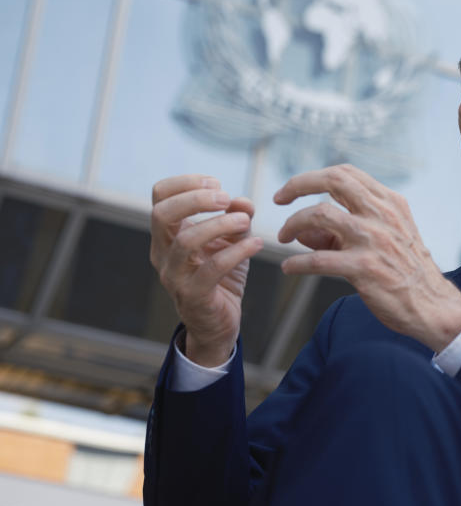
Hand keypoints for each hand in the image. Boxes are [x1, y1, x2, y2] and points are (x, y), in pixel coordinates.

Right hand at [150, 175, 263, 365]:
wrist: (218, 324)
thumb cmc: (221, 276)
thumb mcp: (232, 241)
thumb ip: (237, 217)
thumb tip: (242, 199)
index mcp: (167, 234)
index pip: (160, 196)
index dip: (185, 183)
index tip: (216, 182)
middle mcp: (163, 253)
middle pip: (162, 214)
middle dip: (196, 199)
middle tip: (225, 197)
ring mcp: (174, 276)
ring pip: (186, 241)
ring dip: (220, 224)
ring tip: (245, 221)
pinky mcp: (194, 296)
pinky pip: (211, 269)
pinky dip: (237, 252)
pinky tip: (256, 244)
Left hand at [274, 164, 460, 351]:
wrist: (432, 306)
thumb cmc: (406, 272)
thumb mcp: (383, 240)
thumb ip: (341, 232)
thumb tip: (301, 231)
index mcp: (389, 203)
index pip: (346, 173)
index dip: (313, 177)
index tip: (292, 191)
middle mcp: (382, 215)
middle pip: (333, 180)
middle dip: (298, 184)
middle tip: (279, 199)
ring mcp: (374, 240)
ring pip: (320, 215)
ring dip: (293, 224)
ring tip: (284, 237)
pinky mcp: (365, 268)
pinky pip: (319, 259)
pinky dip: (298, 263)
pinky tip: (289, 268)